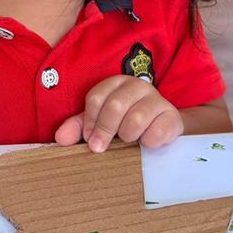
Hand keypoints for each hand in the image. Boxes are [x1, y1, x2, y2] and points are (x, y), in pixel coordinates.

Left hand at [54, 75, 183, 152]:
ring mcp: (157, 99)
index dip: (90, 122)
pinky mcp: (172, 116)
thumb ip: (79, 127)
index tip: (89, 139)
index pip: (96, 98)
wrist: (161, 127)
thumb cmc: (125, 122)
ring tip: (129, 141)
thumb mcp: (100, 122)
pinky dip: (148, 142)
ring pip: (135, 120)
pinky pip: (157, 132)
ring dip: (128, 136)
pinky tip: (146, 144)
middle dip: (104, 131)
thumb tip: (60, 138)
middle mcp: (137, 86)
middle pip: (114, 106)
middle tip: (99, 148)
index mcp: (115, 83)